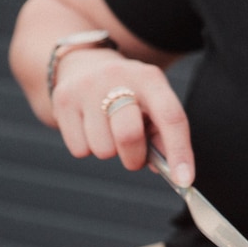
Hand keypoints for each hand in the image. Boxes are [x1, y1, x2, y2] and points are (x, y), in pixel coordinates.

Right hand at [51, 47, 194, 186]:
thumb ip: (164, 138)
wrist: (83, 65)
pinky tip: (89, 128)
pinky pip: (79, 149)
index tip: (184, 180)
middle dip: (134, 158)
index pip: (171, 117)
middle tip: (133, 156)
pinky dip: (87, 148)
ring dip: (109, 151)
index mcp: (149, 79)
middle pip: (128, 135)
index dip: (180, 152)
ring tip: (108, 132)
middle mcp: (117, 77)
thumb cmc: (128, 96)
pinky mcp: (63, 100)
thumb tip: (173, 172)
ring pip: (102, 149)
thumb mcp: (152, 105)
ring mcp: (87, 87)